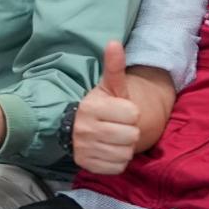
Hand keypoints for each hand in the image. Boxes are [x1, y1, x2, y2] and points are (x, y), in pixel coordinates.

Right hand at [73, 41, 141, 175]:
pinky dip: (118, 161)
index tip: (121, 112)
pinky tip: (109, 151)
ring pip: (126, 152)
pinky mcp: (87, 165)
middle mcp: (86, 129)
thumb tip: (114, 42)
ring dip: (124, 147)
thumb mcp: (108, 86)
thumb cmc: (100, 105)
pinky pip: (118, 167)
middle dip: (129, 131)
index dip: (131, 113)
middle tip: (119, 126)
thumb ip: (113, 66)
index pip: (133, 114)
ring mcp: (86, 149)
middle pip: (131, 135)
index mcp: (92, 107)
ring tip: (114, 139)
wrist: (75, 128)